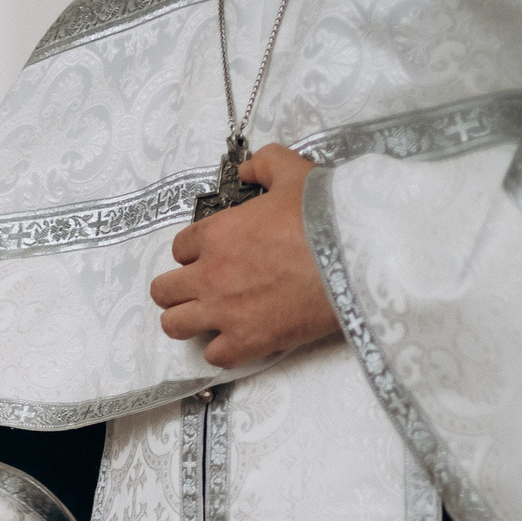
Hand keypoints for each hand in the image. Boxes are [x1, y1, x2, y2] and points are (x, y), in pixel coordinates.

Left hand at [151, 145, 341, 367]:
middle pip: (163, 291)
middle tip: (203, 289)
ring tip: (208, 317)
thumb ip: (265, 165)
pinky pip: (213, 356)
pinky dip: (222, 350)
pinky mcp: (247, 341)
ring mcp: (224, 311)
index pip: (180, 248)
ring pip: (174, 325)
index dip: (194, 253)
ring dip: (187, 321)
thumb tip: (246, 170)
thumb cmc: (327, 214)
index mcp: (216, 234)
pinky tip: (237, 340)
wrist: (358, 256)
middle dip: (178, 289)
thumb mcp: (295, 173)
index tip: (213, 256)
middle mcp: (210, 274)